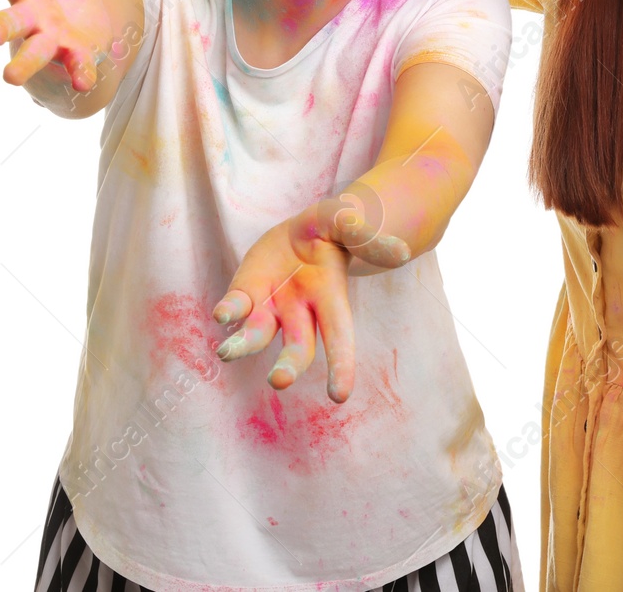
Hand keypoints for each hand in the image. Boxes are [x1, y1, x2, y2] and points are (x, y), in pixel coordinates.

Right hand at [0, 0, 111, 91]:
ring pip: (34, 54)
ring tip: (8, 76)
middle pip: (7, 21)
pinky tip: (85, 78)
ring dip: (23, 64)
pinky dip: (81, 73)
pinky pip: (78, 68)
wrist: (89, 19)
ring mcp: (52, 39)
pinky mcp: (78, 56)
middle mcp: (29, 14)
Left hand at [212, 191, 411, 401]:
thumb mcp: (349, 224)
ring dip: (243, 346)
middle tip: (278, 381)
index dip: (342, 366)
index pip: (340, 338)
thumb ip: (368, 238)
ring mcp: (271, 307)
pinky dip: (228, 312)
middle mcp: (301, 313)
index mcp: (332, 299)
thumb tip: (401, 253)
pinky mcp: (246, 294)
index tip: (339, 397)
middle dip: (289, 366)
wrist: (302, 231)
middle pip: (297, 348)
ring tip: (227, 352)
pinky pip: (235, 307)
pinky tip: (222, 315)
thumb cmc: (333, 230)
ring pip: (257, 335)